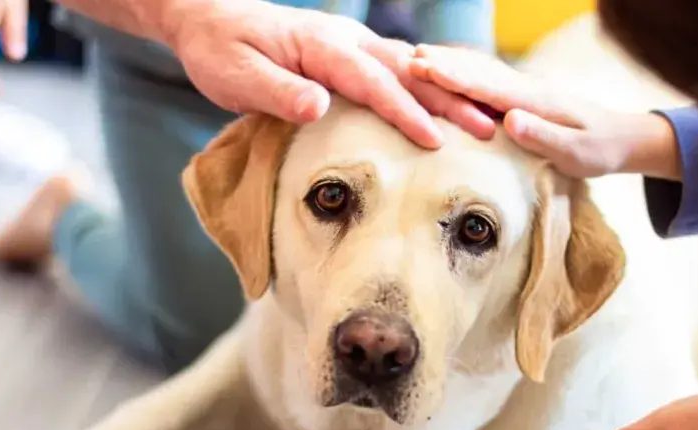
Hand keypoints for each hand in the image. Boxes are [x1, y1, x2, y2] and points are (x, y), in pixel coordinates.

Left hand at [159, 0, 495, 147]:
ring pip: (409, 69)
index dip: (406, 112)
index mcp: (322, 46)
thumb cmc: (220, 51)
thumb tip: (318, 106)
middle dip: (450, 100)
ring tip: (485, 121)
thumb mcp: (237, 75)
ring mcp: (351, 45)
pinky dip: (428, 89)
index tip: (436, 141)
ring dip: (448, 94)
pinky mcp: (349, 56)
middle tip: (489, 128)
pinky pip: (397, 72)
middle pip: (408, 72)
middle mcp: (345, 40)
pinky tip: (450, 108)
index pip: (373, 82)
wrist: (208, 20)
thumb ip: (277, 92)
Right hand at [409, 44, 680, 178]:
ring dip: (448, 63)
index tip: (422, 66)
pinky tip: (448, 71)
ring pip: (479, 71)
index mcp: (533, 102)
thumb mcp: (577, 153)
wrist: (624, 137)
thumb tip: (511, 120)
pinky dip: (463, 71)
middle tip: (403, 57)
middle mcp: (525, 89)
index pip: (485, 85)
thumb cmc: (600, 150)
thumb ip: (544, 136)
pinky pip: (486, 79)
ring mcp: (524, 90)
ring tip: (415, 58)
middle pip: (476, 72)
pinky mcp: (523, 97)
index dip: (452, 76)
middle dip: (441, 64)